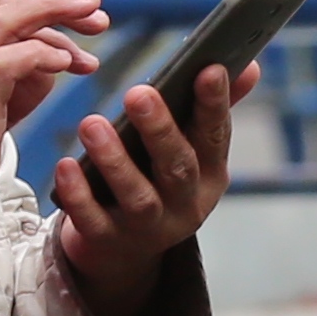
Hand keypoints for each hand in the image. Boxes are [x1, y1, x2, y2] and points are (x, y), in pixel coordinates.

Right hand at [0, 0, 102, 218]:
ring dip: (54, 13)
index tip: (80, 41)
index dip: (42, 22)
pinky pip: (7, 56)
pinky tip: (68, 66)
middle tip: (97, 10)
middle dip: (53, 3)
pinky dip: (42, 53)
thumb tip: (49, 70)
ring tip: (96, 25)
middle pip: (1, 7)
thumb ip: (10, 93)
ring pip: (3, 17)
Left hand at [51, 60, 244, 315]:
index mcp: (209, 174)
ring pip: (137, 197)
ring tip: (91, 123)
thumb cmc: (157, 181)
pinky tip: (65, 166)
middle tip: (138, 92)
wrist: (124, 250)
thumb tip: (251, 65)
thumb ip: (211, 110)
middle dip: (160, 130)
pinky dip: (79, 196)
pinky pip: (93, 220)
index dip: (215, 104)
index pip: (215, 136)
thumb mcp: (189, 152)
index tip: (210, 67)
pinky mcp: (108, 241)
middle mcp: (185, 204)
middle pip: (177, 168)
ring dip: (115, 161)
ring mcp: (148, 228)